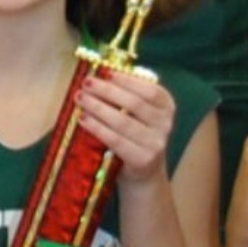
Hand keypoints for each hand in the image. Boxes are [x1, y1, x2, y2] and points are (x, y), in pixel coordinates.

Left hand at [76, 69, 172, 184]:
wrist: (143, 174)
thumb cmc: (135, 137)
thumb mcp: (138, 115)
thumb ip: (127, 97)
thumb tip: (99, 77)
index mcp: (166, 107)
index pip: (149, 89)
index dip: (127, 80)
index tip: (105, 72)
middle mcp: (165, 124)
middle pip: (134, 103)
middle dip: (107, 91)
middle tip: (86, 83)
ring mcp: (155, 144)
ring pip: (123, 121)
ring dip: (98, 107)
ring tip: (80, 99)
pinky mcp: (142, 159)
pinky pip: (115, 140)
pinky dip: (97, 128)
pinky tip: (83, 119)